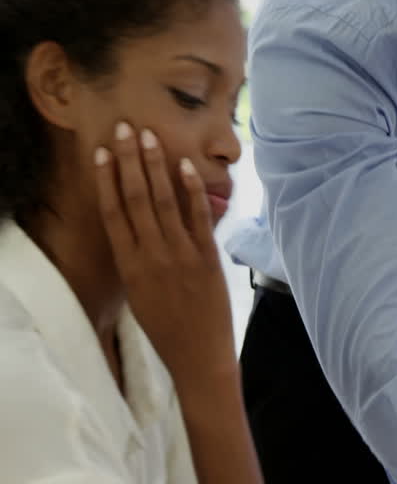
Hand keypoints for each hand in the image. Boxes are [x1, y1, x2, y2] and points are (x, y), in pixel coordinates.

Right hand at [94, 122, 235, 387]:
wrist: (199, 355)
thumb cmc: (167, 326)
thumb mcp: (140, 292)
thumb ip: (138, 258)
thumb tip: (138, 226)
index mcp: (129, 265)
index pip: (113, 212)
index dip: (106, 180)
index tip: (101, 152)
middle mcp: (151, 255)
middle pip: (136, 199)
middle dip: (129, 160)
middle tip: (125, 128)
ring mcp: (180, 254)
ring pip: (165, 202)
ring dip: (157, 166)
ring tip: (151, 137)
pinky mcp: (207, 258)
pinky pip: (198, 218)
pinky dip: (192, 191)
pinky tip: (186, 166)